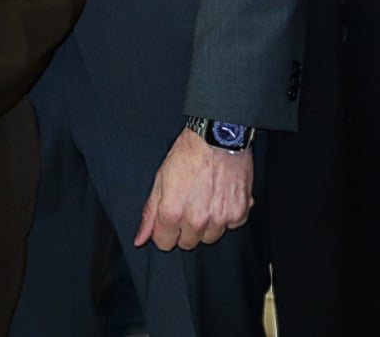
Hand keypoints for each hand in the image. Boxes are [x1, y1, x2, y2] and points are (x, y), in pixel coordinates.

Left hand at [134, 129, 254, 250]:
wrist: (218, 135)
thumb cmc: (189, 152)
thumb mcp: (161, 179)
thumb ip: (150, 213)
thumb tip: (140, 239)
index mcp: (172, 213)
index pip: (165, 243)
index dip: (165, 230)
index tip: (171, 218)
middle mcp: (196, 220)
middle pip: (188, 243)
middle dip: (186, 228)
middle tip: (190, 205)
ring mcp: (219, 218)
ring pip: (210, 237)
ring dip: (208, 224)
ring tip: (208, 199)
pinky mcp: (239, 212)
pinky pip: (232, 225)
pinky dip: (228, 214)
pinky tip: (223, 196)